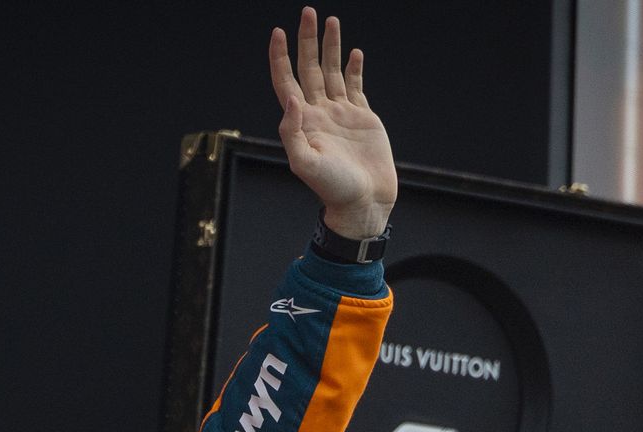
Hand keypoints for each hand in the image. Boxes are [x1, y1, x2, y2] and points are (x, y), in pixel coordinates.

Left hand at [269, 7, 397, 238]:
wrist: (364, 202)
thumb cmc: (333, 189)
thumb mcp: (304, 163)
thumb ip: (292, 131)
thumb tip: (291, 98)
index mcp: (302, 121)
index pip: (286, 81)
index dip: (280, 57)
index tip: (277, 32)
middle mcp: (319, 113)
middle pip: (309, 68)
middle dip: (307, 40)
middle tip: (308, 13)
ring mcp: (340, 114)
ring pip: (332, 72)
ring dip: (331, 47)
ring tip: (331, 21)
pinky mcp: (362, 118)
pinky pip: (355, 87)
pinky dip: (354, 69)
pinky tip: (354, 53)